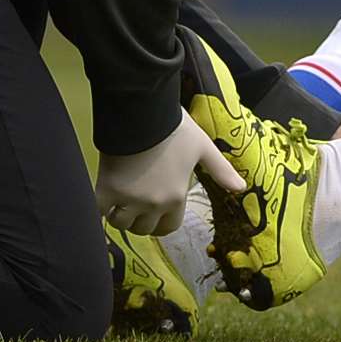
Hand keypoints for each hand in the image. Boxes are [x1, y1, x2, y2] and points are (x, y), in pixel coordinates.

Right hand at [96, 113, 245, 234]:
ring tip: (119, 199)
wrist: (143, 112)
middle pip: (143, 229)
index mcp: (177, 197)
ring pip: (121, 224)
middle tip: (135, 202)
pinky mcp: (107, 191)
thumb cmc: (175, 128)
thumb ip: (221, 170)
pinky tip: (101, 202)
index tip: (154, 209)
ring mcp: (129, 199)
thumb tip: (241, 188)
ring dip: (119, 216)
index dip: (160, 221)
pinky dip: (99, 211)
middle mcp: (154, 204)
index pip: (168, 227)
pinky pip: (99, 213)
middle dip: (140, 219)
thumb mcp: (203, 147)